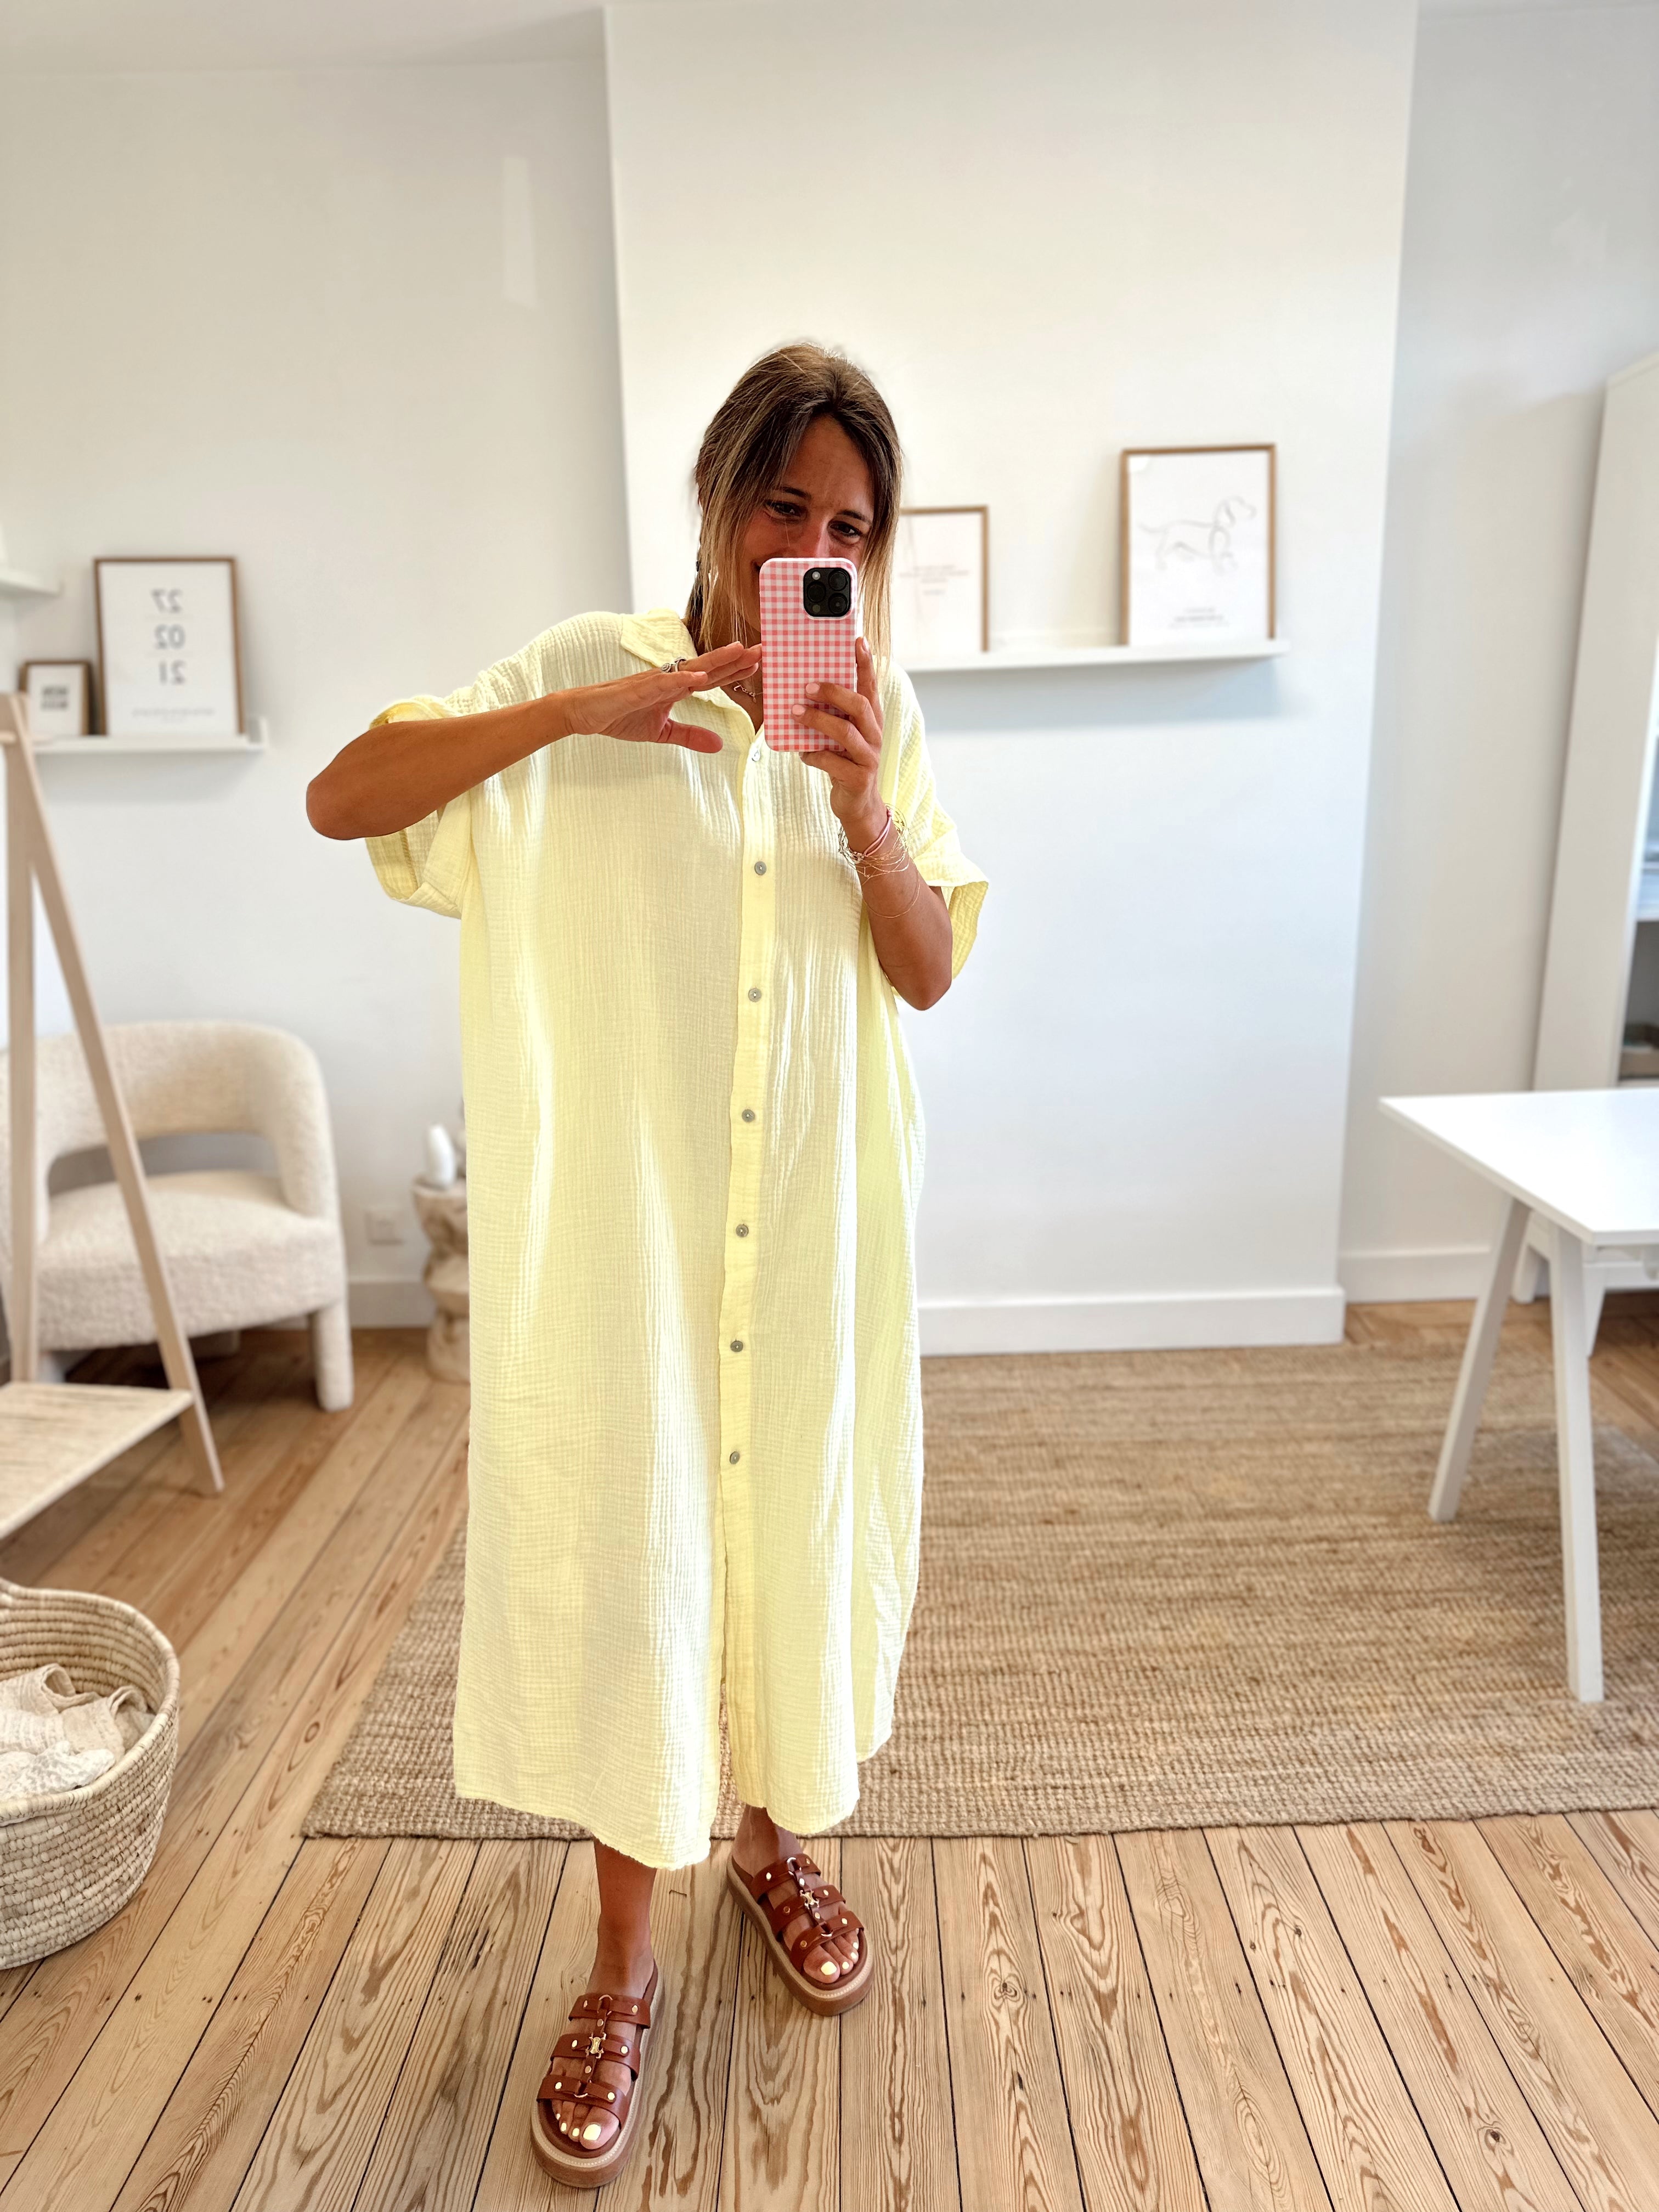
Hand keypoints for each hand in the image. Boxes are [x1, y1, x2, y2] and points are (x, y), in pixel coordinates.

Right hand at [562, 642, 761, 752]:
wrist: (586, 714)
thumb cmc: (620, 716)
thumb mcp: (662, 732)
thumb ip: (690, 736)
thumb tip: (719, 745)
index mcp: (675, 688)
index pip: (711, 678)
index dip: (734, 670)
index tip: (758, 662)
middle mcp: (668, 679)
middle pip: (708, 667)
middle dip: (735, 659)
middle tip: (764, 648)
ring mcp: (653, 681)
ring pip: (690, 668)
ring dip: (715, 660)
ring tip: (739, 652)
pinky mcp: (636, 689)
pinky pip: (662, 683)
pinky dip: (681, 679)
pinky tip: (699, 676)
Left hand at [792, 638, 887, 841]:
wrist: (858, 806)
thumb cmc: (845, 763)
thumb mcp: (841, 736)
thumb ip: (832, 715)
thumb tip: (802, 690)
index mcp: (871, 720)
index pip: (871, 686)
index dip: (866, 663)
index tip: (857, 640)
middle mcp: (874, 735)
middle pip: (858, 705)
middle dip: (832, 692)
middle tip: (806, 685)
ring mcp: (868, 757)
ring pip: (845, 732)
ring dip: (818, 720)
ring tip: (795, 713)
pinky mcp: (858, 778)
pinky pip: (833, 762)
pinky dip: (814, 755)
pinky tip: (802, 753)